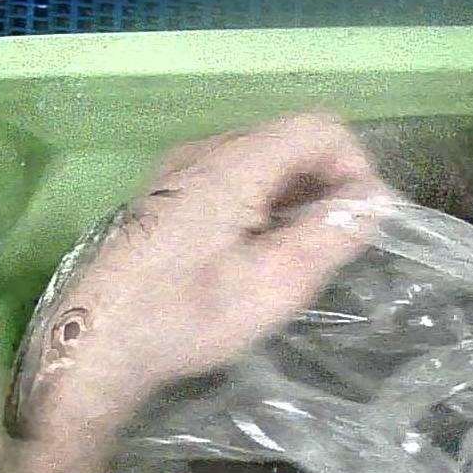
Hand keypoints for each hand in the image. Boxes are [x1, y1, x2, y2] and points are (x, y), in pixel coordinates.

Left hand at [9, 112, 387, 441]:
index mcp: (233, 164)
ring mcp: (183, 171)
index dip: (355, 169)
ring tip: (299, 256)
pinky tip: (259, 255)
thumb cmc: (186, 317)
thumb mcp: (274, 284)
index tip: (361, 223)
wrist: (98, 343)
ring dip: (297, 198)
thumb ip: (331, 235)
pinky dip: (265, 205)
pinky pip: (237, 179)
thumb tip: (373, 202)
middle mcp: (206, 152)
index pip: (320, 129)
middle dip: (328, 185)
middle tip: (334, 246)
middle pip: (292, 139)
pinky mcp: (170, 196)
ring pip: (265, 160)